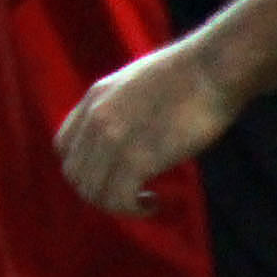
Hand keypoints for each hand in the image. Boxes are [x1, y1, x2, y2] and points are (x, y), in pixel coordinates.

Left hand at [55, 36, 240, 214]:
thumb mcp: (136, 83)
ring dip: (117, 204)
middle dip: (100, 191)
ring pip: (93, 191)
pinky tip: (153, 202)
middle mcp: (96, 119)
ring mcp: (114, 139)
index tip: (111, 174)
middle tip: (130, 194)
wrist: (212, 67)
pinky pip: (119, 198)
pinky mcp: (138, 158)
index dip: (84, 168)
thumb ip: (119, 108)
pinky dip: (133, 209)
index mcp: (94, 99)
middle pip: (76, 174)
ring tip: (145, 200)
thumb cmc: (190, 75)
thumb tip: (126, 134)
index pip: (64, 147)